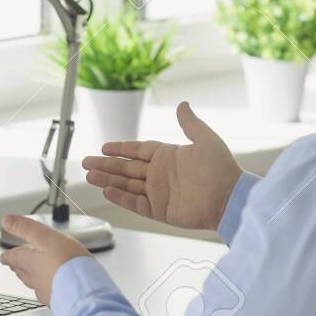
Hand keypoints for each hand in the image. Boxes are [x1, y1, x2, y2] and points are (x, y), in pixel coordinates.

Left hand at [0, 214, 90, 304]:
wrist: (86, 293)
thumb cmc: (69, 264)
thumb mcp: (47, 238)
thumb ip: (26, 228)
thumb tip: (6, 220)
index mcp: (31, 263)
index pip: (14, 258)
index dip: (8, 256)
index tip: (4, 257)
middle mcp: (36, 279)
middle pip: (22, 272)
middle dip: (18, 267)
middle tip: (14, 266)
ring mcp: (48, 292)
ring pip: (35, 284)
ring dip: (31, 279)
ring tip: (31, 276)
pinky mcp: (61, 301)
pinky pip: (51, 294)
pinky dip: (49, 289)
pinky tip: (54, 289)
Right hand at [82, 101, 241, 230]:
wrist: (230, 198)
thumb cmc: (221, 169)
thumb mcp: (206, 139)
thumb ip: (190, 123)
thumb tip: (182, 104)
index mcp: (169, 157)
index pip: (138, 151)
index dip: (120, 149)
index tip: (103, 147)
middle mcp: (161, 175)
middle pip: (127, 168)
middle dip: (106, 165)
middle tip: (85, 163)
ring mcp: (159, 193)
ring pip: (127, 185)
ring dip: (108, 181)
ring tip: (89, 176)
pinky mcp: (160, 211)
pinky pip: (136, 203)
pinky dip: (121, 198)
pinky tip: (107, 191)